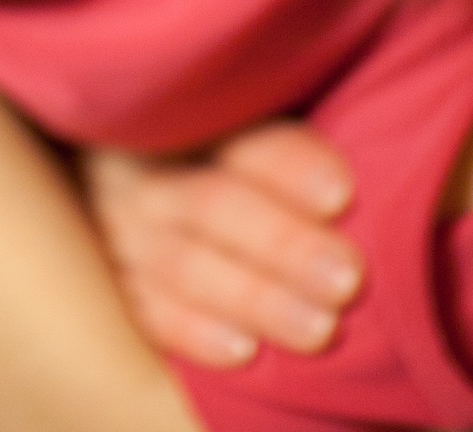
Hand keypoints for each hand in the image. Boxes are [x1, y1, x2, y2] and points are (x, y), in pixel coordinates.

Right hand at [82, 122, 363, 367]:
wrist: (123, 186)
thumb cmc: (208, 162)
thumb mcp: (226, 126)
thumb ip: (282, 143)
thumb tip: (356, 172)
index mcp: (184, 120)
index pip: (241, 140)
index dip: (290, 166)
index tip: (342, 194)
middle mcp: (147, 173)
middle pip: (215, 205)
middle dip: (284, 244)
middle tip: (348, 278)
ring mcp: (122, 233)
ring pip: (186, 266)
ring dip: (255, 298)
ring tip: (321, 328)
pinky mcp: (115, 288)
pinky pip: (147, 313)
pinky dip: (194, 331)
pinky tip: (244, 351)